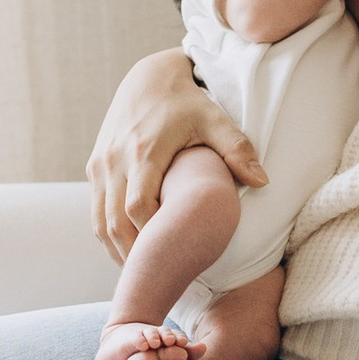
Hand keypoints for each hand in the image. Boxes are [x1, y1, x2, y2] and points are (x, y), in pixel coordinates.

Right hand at [87, 51, 260, 260]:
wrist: (148, 76)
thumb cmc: (187, 101)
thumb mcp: (214, 119)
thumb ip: (237, 149)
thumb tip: (263, 182)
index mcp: (144, 151)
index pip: (138, 207)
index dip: (152, 237)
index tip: (173, 258)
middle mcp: (115, 159)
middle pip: (114, 222)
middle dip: (134, 255)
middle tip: (158, 282)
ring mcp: (100, 164)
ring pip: (100, 221)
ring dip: (118, 250)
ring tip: (143, 275)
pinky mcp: (95, 165)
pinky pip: (96, 210)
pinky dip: (108, 235)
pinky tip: (128, 252)